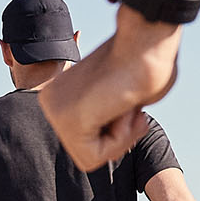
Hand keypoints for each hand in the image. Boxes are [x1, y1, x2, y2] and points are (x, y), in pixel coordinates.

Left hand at [38, 9, 180, 170]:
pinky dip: (120, 139)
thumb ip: (113, 116)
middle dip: (118, 137)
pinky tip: (123, 106)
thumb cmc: (149, 64)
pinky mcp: (66, 119)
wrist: (149, 42)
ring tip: (126, 102)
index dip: (118, 132)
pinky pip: (94, 157)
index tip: (130, 102)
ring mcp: (55, 110)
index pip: (87, 140)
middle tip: (130, 103)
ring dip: (121, 137)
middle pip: (86, 151)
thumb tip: (111, 136)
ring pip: (90, 157)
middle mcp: (50, 102)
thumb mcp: (126, 95)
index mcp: (61, 94)